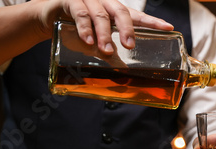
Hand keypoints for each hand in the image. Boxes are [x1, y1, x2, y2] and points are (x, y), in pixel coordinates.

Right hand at [36, 0, 173, 53]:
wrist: (47, 16)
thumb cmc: (77, 28)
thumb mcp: (96, 37)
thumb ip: (109, 49)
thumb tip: (124, 73)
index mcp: (113, 11)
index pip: (136, 15)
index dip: (152, 22)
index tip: (168, 28)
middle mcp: (104, 3)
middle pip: (120, 12)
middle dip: (127, 29)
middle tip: (130, 46)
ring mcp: (87, 0)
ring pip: (100, 15)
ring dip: (104, 34)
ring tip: (107, 50)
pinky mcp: (70, 1)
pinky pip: (79, 13)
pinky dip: (84, 28)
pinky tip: (88, 41)